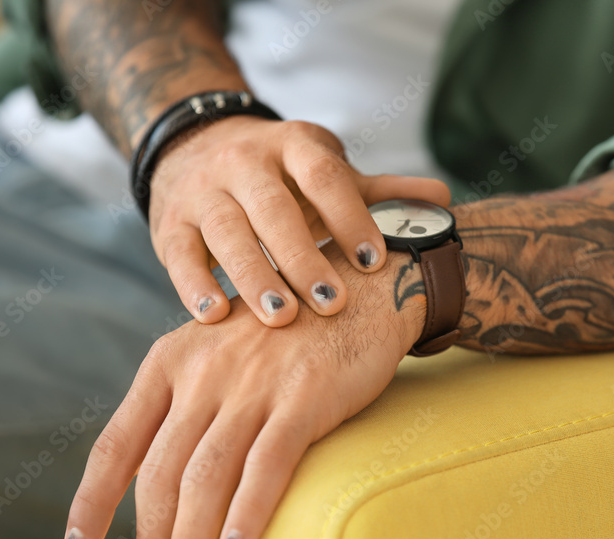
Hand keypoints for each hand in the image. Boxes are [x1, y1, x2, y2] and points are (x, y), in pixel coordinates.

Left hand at [61, 247, 425, 538]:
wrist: (359, 293)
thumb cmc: (286, 335)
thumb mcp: (216, 352)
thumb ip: (185, 401)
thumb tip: (161, 479)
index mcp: (171, 361)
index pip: (116, 442)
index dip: (92, 501)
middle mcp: (204, 372)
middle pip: (160, 472)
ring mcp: (254, 383)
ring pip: (206, 476)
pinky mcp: (305, 394)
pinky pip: (268, 462)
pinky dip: (250, 509)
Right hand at [148, 115, 448, 326]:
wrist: (198, 147)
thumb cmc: (283, 177)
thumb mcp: (328, 172)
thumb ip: (381, 191)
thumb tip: (443, 199)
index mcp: (292, 146)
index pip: (323, 177)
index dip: (350, 217)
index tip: (373, 261)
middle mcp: (244, 162)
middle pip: (272, 207)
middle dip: (302, 256)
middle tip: (333, 304)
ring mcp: (203, 190)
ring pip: (225, 231)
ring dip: (253, 276)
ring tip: (282, 317)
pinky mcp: (170, 223)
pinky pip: (179, 253)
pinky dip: (194, 285)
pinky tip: (215, 317)